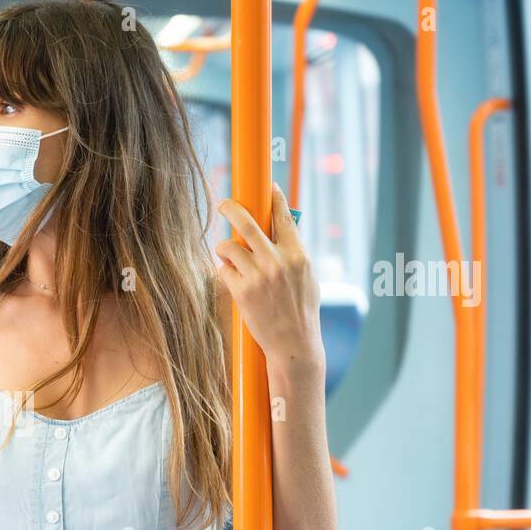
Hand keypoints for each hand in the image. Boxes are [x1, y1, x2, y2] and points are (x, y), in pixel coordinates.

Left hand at [215, 184, 325, 377]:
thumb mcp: (307, 278)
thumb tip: (283, 231)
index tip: (268, 186)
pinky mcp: (241, 292)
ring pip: (229, 246)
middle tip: (223, 203)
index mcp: (297, 255)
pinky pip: (223, 269)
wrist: (293, 343)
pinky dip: (224, 270)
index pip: (284, 217)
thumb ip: (294, 254)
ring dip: (224, 247)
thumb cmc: (301, 310)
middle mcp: (277, 262)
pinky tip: (230, 277)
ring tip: (228, 255)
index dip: (275, 198)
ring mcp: (258, 276)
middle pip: (248, 223)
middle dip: (232, 208)